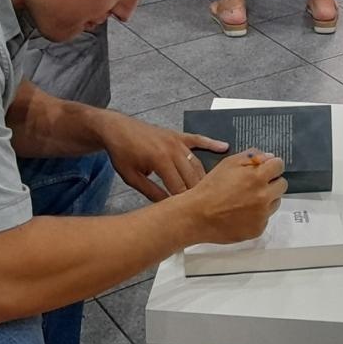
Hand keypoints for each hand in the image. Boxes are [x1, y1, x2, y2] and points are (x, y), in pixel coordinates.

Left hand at [99, 114, 228, 201]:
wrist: (117, 129)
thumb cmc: (122, 154)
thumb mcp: (132, 178)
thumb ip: (151, 193)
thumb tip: (169, 207)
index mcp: (160, 160)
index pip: (179, 187)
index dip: (185, 202)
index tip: (192, 214)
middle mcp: (173, 149)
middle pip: (192, 176)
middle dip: (198, 193)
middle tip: (205, 207)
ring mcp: (177, 141)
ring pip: (197, 163)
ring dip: (204, 177)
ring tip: (213, 191)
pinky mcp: (178, 135)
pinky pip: (198, 139)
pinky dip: (212, 143)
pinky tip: (225, 147)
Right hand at [186, 150, 286, 244]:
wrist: (197, 215)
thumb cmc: (210, 188)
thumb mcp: (228, 164)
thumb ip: (251, 156)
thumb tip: (269, 157)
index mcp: (257, 177)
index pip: (279, 166)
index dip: (272, 166)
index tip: (266, 168)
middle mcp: (263, 196)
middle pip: (282, 184)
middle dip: (271, 182)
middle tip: (255, 185)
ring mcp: (262, 215)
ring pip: (275, 202)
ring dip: (266, 199)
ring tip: (246, 200)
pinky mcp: (258, 229)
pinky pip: (265, 218)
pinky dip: (258, 215)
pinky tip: (242, 213)